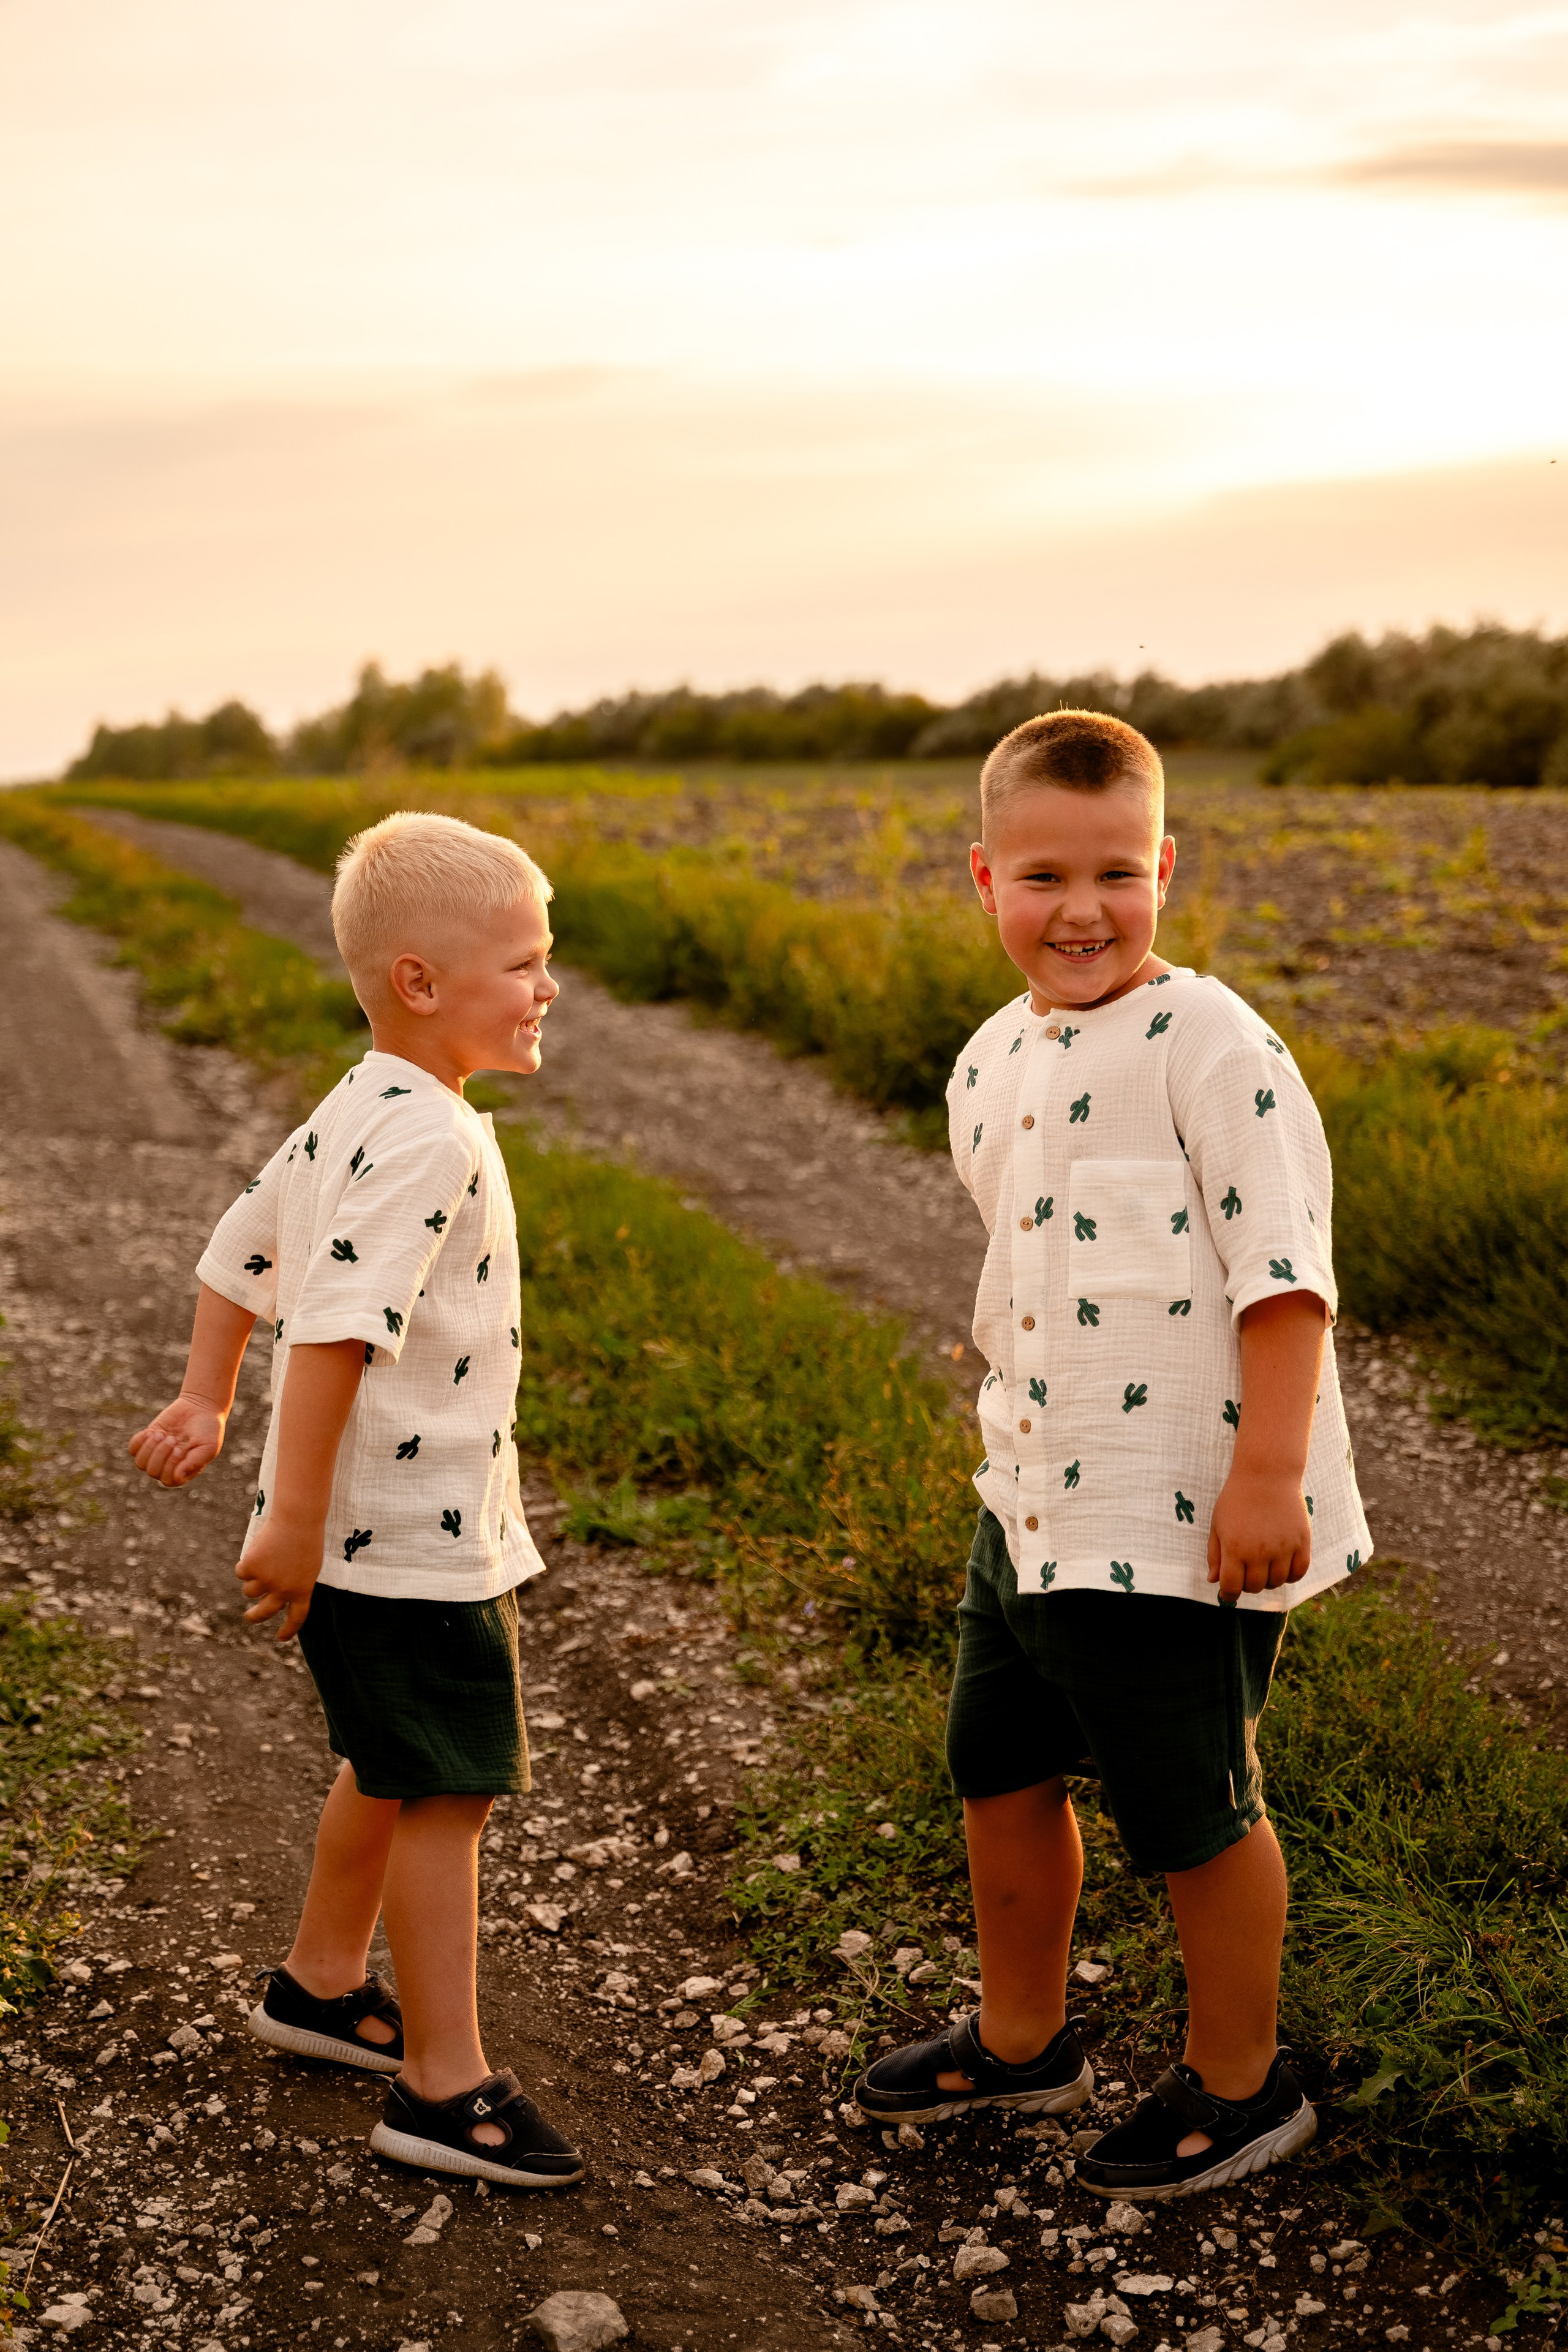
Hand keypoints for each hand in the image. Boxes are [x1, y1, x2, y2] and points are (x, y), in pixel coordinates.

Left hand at [128, 1395, 225, 1488]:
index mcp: (183, 1472)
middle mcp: (167, 1467)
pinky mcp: (148, 1441)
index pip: (167, 1479)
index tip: (180, 1448)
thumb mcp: (207, 1447)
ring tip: (162, 1433)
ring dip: (150, 1447)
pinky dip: (140, 1441)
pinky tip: (152, 1432)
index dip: (169, 1465)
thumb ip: (194, 1463)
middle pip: (152, 1471)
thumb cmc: (208, 1429)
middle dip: (161, 1453)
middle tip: (173, 1438)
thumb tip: (177, 1478)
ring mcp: (156, 1455)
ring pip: (140, 1463)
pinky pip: (133, 1449)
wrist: (200, 1407)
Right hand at [235, 1519, 322, 1642]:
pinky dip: (245, 1563)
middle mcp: (283, 1591)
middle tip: (249, 1617)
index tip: (281, 1638)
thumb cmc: (307, 1537)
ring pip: (249, 1591)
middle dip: (255, 1617)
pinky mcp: (251, 1568)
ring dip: (253, 1579)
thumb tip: (276, 1599)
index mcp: (302, 1591)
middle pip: (264, 1613)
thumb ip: (295, 1584)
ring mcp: (265, 1581)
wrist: (298, 1518)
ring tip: (266, 1558)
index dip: (289, 1630)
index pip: (296, 1617)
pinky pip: (241, 1572)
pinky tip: (258, 1549)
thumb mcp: (309, 1565)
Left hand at [1207, 1467, 1311, 1599]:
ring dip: (1268, 1580)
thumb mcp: (1218, 1524)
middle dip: (1247, 1585)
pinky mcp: (1302, 1542)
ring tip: (1264, 1566)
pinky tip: (1282, 1565)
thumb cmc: (1237, 1498)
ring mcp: (1283, 1547)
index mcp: (1235, 1548)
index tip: (1228, 1594)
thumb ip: (1215, 1554)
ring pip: (1277, 1582)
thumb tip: (1213, 1581)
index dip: (1228, 1595)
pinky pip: (1299, 1572)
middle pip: (1255, 1587)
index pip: (1232, 1587)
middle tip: (1246, 1573)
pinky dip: (1290, 1575)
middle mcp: (1259, 1552)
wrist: (1266, 1473)